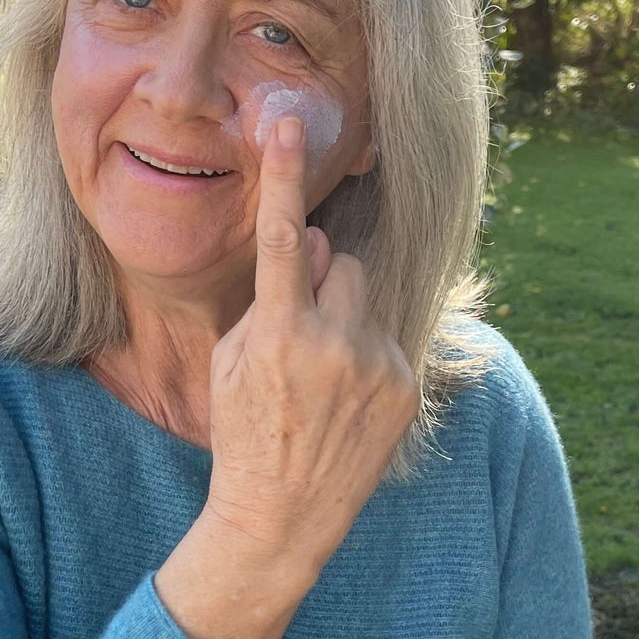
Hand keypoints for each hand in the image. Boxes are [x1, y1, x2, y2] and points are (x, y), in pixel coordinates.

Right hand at [205, 114, 418, 580]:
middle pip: (339, 263)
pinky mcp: (406, 387)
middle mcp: (333, 343)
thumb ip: (270, 296)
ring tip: (326, 374)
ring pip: (366, 297)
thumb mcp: (233, 361)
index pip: (279, 235)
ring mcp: (376, 366)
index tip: (287, 123)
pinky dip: (369, 356)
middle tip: (302, 332)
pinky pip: (388, 339)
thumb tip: (308, 240)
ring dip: (347, 315)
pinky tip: (347, 402)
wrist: (279, 516)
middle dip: (321, 283)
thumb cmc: (243, 433)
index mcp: (278, 333)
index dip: (282, 174)